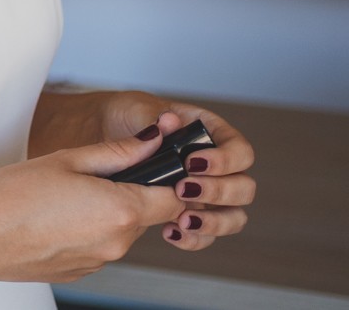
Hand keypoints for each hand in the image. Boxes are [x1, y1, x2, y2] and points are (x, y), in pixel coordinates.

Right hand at [0, 129, 187, 283]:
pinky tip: (54, 218)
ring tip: (63, 198)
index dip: (165, 180)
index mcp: (121, 210)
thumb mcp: (66, 160)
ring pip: (120, 232)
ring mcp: (100, 261)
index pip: (173, 199)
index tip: (145, 167)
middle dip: (128, 194)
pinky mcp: (81, 272)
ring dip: (105, 213)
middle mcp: (118, 242)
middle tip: (87, 176)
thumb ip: (117, 152)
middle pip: (146, 215)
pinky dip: (86, 231)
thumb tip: (150, 141)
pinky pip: (98, 247)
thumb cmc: (13, 195)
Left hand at [93, 98, 257, 251]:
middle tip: (183, 189)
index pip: (241, 152)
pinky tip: (169, 232)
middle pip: (244, 188)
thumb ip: (154, 118)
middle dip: (219, 193)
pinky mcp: (190, 213)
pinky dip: (193, 239)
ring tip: (183, 220)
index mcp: (213, 135)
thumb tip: (170, 121)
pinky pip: (205, 235)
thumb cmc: (128, 116)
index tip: (192, 163)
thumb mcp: (137, 110)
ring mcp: (207, 193)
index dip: (226, 161)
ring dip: (215, 223)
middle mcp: (218, 167)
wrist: (104, 134)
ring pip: (234, 217)